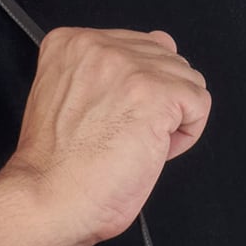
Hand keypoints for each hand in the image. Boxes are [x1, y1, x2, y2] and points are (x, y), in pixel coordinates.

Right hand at [0, 28, 211, 245]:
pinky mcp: (157, 93)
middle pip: (164, 61)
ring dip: (171, 119)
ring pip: (185, 79)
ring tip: (137, 147)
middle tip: (124, 140)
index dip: (134, 93)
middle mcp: (101, 46)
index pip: (136, 47)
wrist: (46, 201)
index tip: (114, 121)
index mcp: (71, 44)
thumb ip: (102, 74)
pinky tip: (154, 151)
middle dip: (156, 104)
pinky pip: (199, 103)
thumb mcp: (66, 99)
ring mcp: (131, 67)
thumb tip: (155, 49)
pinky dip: (186, 135)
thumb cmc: (53, 170)